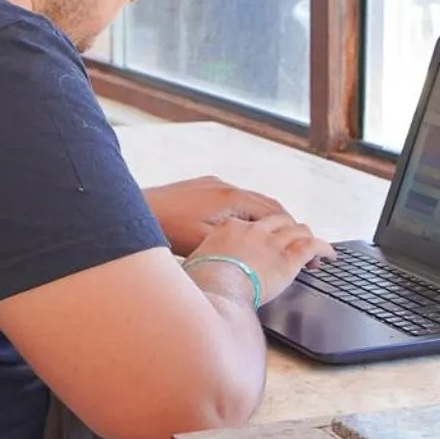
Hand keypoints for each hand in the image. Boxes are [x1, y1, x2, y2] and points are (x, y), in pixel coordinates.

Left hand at [143, 175, 286, 256]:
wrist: (133, 212)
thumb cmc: (167, 230)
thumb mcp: (206, 243)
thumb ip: (237, 245)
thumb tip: (262, 253)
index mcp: (233, 198)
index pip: (276, 213)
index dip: (293, 231)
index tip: (306, 245)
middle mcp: (226, 186)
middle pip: (268, 203)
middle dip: (286, 223)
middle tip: (299, 243)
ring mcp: (213, 184)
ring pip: (251, 200)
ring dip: (266, 218)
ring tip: (277, 238)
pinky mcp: (201, 187)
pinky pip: (234, 199)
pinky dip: (247, 213)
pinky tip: (243, 229)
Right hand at [186, 213, 334, 306]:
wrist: (213, 285)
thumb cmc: (199, 279)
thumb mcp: (194, 262)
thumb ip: (203, 260)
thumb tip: (198, 269)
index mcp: (230, 227)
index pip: (253, 224)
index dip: (263, 231)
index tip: (265, 240)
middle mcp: (254, 230)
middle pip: (278, 221)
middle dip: (289, 229)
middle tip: (294, 239)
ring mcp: (272, 242)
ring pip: (298, 231)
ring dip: (307, 237)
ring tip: (313, 246)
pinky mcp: (288, 259)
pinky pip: (312, 247)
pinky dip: (324, 249)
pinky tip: (329, 256)